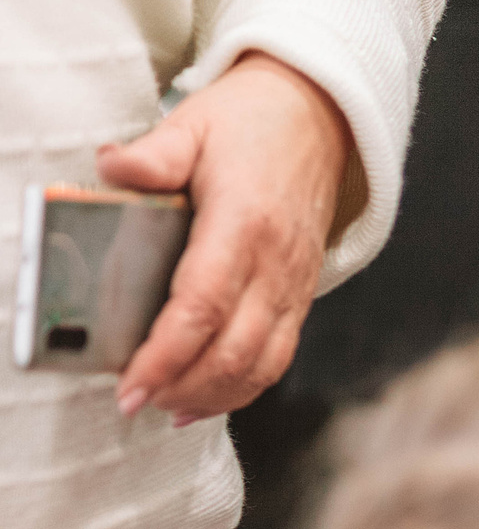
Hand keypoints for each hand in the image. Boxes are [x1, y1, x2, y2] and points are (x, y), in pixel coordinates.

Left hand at [95, 49, 351, 424]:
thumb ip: (153, 153)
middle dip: (182, 386)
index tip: (131, 382)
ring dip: (214, 396)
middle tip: (134, 401)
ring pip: (260, 365)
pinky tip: (206, 400)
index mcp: (245, 224)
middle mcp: (276, 265)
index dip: (166, 353)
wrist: (317, 121)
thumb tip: (112, 170)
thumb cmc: (251, 124)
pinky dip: (242, 389)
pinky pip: (276, 358)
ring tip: (167, 407)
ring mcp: (293, 286)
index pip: (203, 306)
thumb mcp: (193, 123)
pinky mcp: (299, 297)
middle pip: (233, 351)